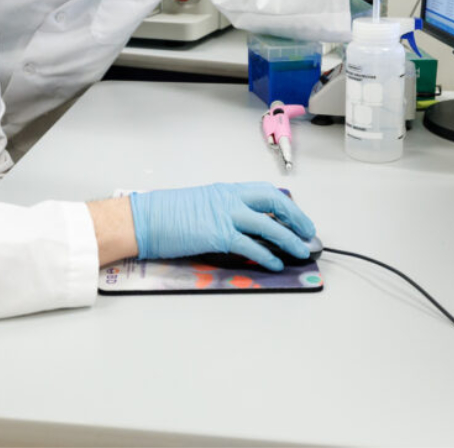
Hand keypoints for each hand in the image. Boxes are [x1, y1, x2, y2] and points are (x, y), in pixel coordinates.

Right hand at [129, 182, 315, 271]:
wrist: (146, 219)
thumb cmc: (166, 214)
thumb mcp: (201, 204)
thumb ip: (223, 212)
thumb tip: (243, 228)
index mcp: (225, 190)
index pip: (264, 193)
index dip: (285, 205)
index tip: (296, 217)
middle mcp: (229, 198)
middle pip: (273, 202)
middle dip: (295, 217)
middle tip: (307, 231)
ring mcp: (225, 215)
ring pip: (268, 225)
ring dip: (288, 239)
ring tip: (301, 251)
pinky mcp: (219, 234)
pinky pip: (251, 245)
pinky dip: (267, 255)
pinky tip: (276, 263)